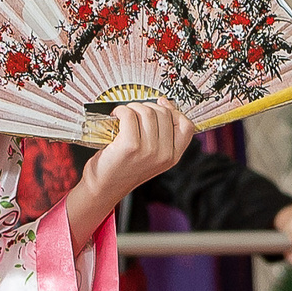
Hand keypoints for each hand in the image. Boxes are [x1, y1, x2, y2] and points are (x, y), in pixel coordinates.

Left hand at [60, 99, 194, 248]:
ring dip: (132, 107)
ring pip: (147, 112)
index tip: (161, 105)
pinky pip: (129, 115)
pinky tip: (116, 116)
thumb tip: (164, 104)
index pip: (186, 126)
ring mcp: (149, 150)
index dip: (174, 111)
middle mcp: (164, 155)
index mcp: (172, 157)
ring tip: (123, 115)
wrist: (104, 186)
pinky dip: (121, 111)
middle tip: (134, 112)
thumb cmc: (123, 168)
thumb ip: (162, 135)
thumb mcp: (152, 156)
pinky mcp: (130, 146)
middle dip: (147, 106)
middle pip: (164, 114)